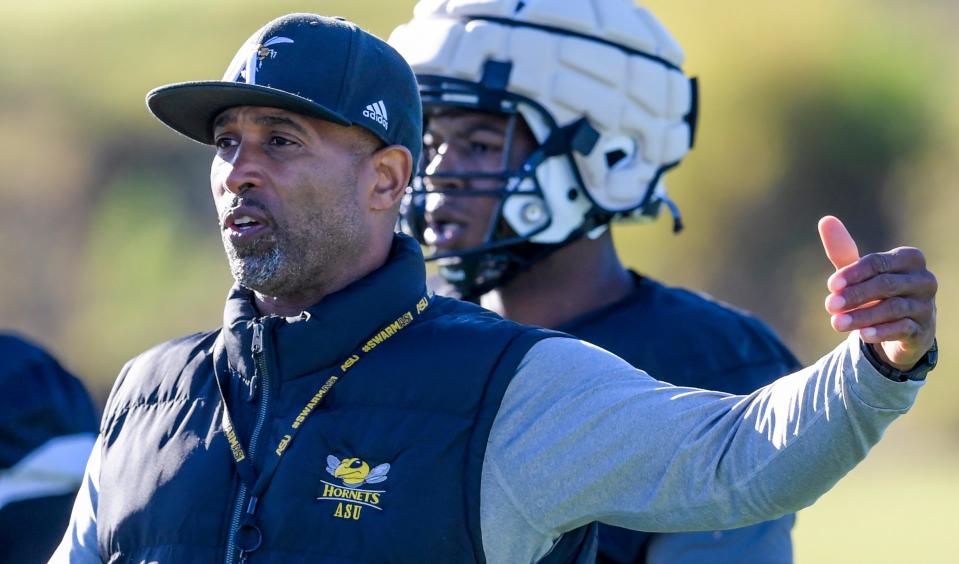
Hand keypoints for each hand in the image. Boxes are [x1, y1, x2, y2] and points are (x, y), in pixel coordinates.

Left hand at [818, 216, 936, 370]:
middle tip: (829, 305)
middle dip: (855, 295)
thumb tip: (826, 220)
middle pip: (886, 285)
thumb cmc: (878, 291)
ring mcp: (927, 305)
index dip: (853, 274)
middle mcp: (924, 279)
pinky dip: (881, 332)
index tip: (830, 286)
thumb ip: (843, 251)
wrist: (901, 327)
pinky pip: (903, 329)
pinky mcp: (924, 329)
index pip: (878, 263)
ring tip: (836, 323)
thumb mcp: (860, 273)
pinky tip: (862, 335)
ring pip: (893, 308)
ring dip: (862, 316)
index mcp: (909, 259)